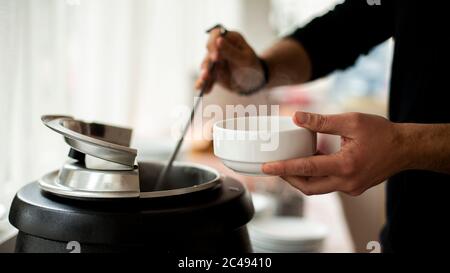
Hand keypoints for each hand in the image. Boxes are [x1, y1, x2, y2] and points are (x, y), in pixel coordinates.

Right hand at [195, 29, 264, 93]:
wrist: (253, 82)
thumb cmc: (252, 66)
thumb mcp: (245, 59)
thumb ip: (231, 51)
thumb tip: (218, 40)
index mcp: (230, 39)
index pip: (216, 34)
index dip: (213, 44)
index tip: (216, 57)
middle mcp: (220, 47)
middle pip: (208, 51)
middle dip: (207, 62)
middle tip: (207, 73)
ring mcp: (214, 60)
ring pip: (205, 65)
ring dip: (204, 74)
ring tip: (204, 82)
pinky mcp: (212, 72)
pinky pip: (206, 78)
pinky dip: (203, 84)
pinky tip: (203, 90)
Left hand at [262, 112, 408, 195]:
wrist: (406, 148)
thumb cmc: (382, 133)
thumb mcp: (351, 121)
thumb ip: (322, 121)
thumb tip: (296, 117)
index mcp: (345, 165)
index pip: (307, 169)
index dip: (284, 168)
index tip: (266, 168)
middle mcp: (347, 182)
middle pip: (308, 187)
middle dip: (288, 178)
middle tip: (274, 167)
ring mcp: (351, 188)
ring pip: (318, 188)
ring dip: (302, 178)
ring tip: (288, 164)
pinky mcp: (353, 187)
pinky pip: (329, 184)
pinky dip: (316, 176)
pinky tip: (310, 162)